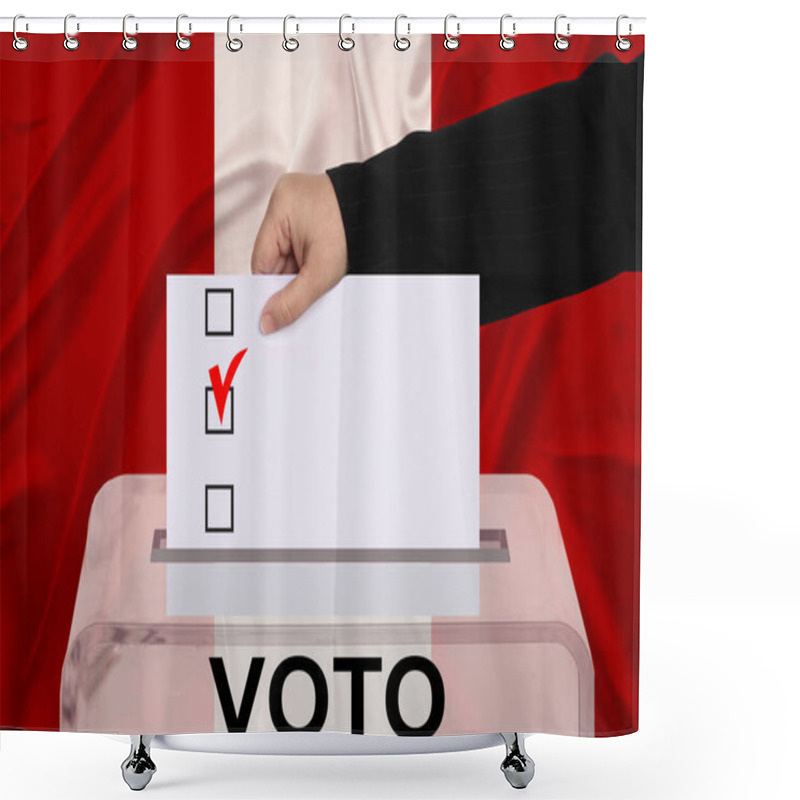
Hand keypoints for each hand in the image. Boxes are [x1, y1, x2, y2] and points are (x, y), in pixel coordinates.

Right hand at [251, 173, 347, 333]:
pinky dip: (310, 265)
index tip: (271, 314)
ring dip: (301, 276)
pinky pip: (303, 248)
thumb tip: (268, 322)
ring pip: (291, 257)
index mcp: (281, 206)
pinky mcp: (315, 215)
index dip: (268, 288)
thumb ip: (293, 300)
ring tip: (317, 287)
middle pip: (276, 261)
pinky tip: (321, 276)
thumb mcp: (322, 272)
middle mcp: (287, 204)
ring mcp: (301, 208)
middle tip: (297, 307)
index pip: (261, 261)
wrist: (389, 215)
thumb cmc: (359, 232)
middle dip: (288, 283)